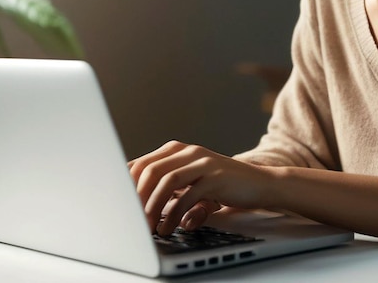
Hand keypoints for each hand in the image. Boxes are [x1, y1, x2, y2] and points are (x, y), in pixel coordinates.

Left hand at [128, 140, 273, 234]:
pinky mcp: (216, 176)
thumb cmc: (220, 185)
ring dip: (153, 206)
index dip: (126, 185)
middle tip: (130, 220)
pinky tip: (169, 228)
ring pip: (167, 180)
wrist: (258, 183)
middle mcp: (188, 151)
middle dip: (136, 198)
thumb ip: (167, 185)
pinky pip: (188, 195)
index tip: (118, 207)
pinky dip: (175, 214)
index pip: (142, 163)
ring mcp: (203, 161)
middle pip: (151, 170)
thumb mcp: (191, 181)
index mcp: (177, 150)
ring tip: (147, 227)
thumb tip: (135, 201)